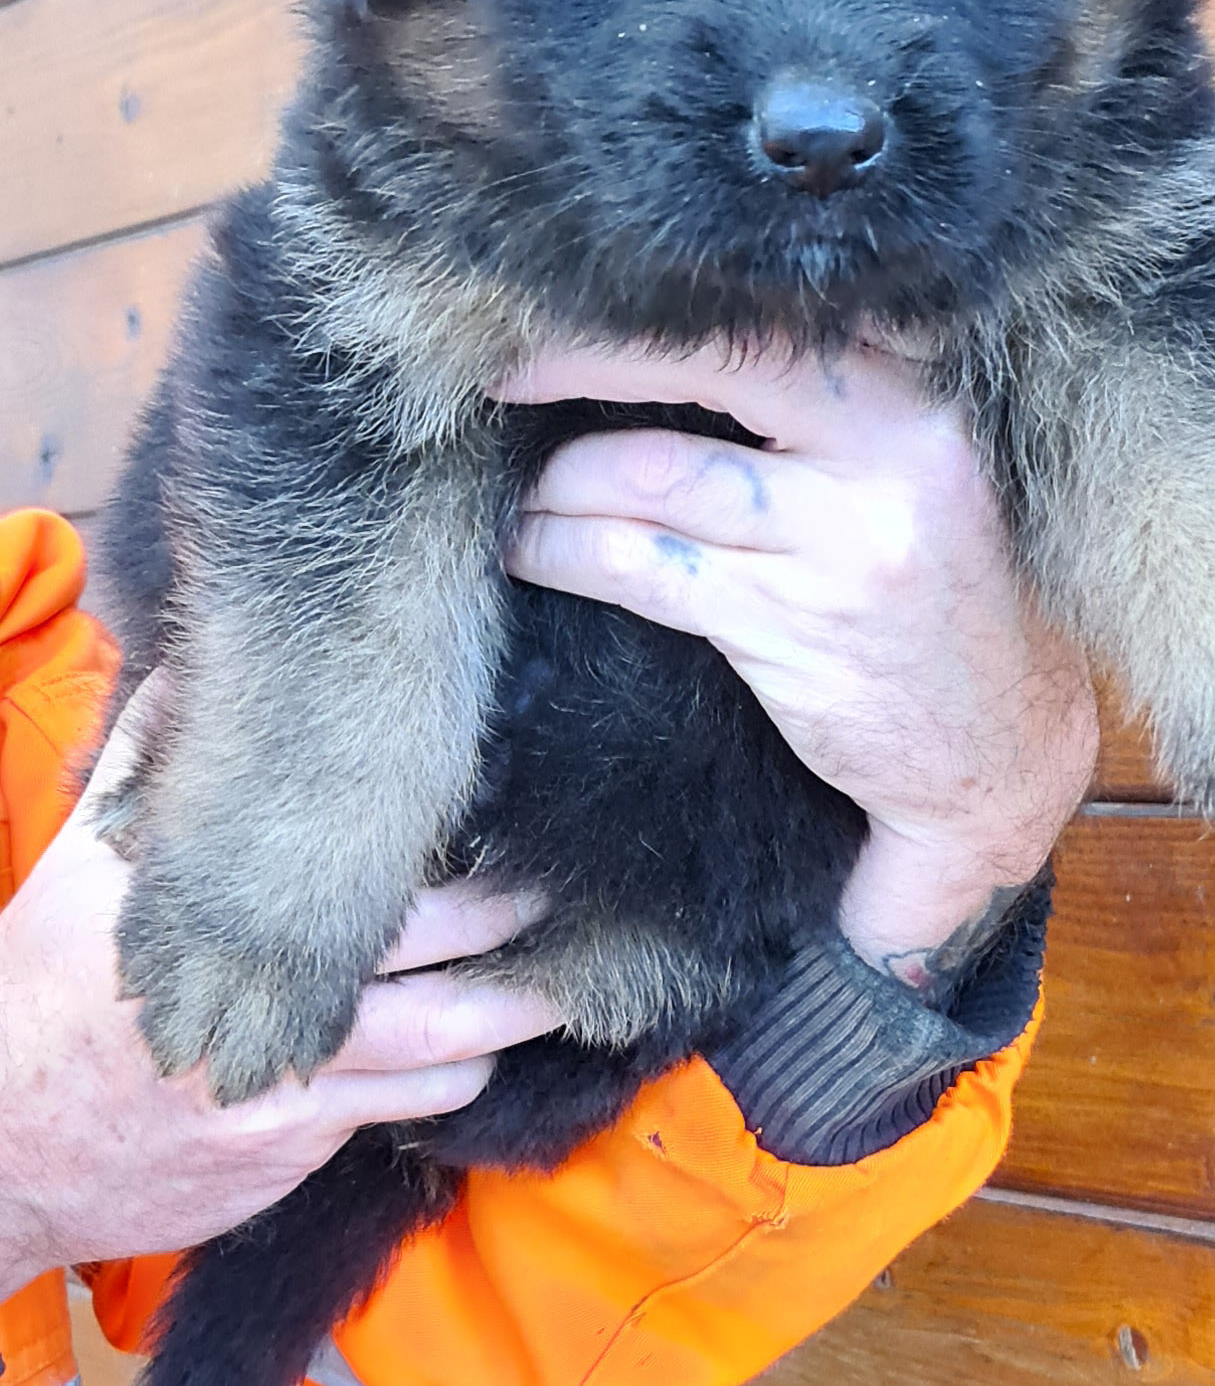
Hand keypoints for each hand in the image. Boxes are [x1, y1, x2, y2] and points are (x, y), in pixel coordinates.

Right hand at [0, 685, 560, 1298]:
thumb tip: (198, 657)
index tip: (504, 820)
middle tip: (563, 896)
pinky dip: (446, 1084)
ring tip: (560, 982)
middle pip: (421, 969)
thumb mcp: (84, 859)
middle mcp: (256, 1004)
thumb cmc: (44, 983)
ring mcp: (279, 1091)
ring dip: (500, 1020)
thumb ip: (152, 756)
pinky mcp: (286, 1156)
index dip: (442, 858)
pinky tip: (482, 1054)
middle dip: (503, 933)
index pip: (355, 880)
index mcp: (215, 919)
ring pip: (429, 1057)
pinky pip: (393, 1117)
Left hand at [496, 339, 1098, 998]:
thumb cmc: (937, 589)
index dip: (654, 309)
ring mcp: (839, 548)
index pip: (767, 321)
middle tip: (506, 372)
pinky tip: (534, 550)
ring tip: (518, 490)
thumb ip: (829, 406)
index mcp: (915, 402)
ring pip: (656, 479)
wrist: (998, 745)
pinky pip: (648, 571)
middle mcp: (886, 459)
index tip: (572, 300)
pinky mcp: (791, 632)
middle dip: (586, 362)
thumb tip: (667, 340)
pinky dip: (570, 552)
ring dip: (559, 483)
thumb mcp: (916, 472)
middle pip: (706, 371)